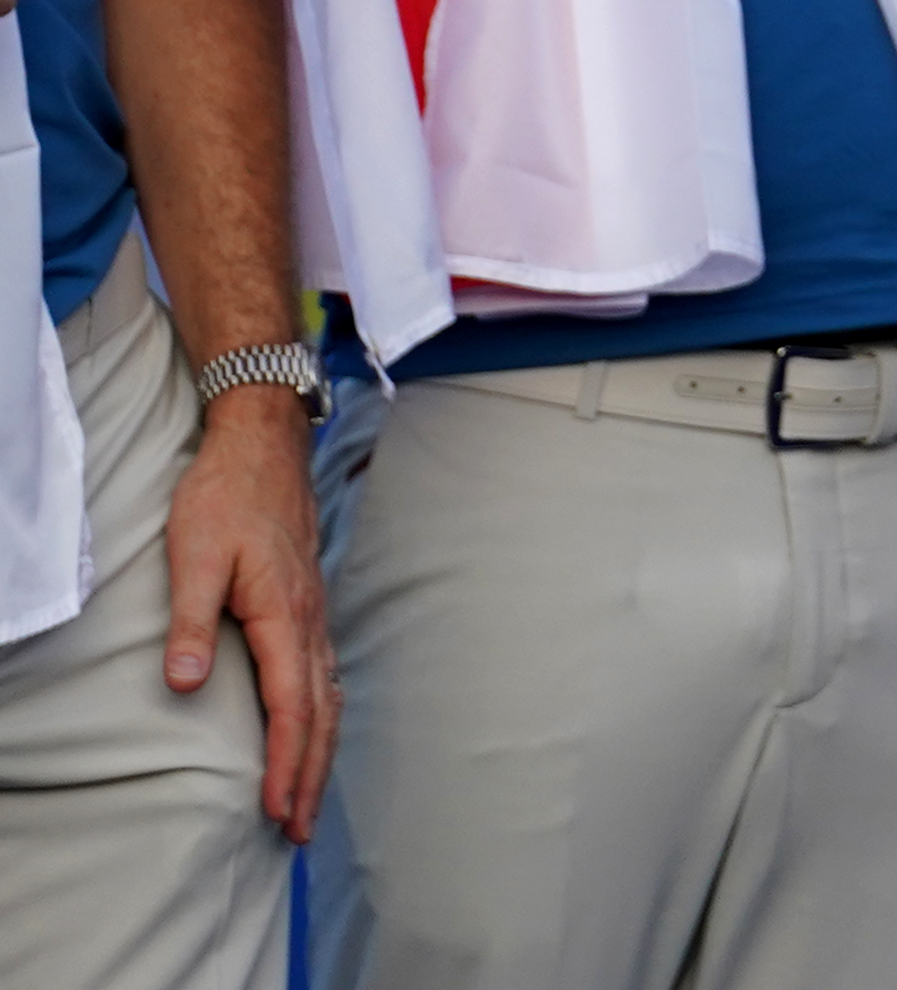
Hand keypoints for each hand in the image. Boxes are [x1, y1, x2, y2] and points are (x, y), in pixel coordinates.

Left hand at [166, 398, 329, 836]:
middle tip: (298, 830)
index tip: (277, 811)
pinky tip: (314, 734)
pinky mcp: (309, 607)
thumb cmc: (225, 498)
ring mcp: (314, 614)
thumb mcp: (192, 556)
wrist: (264, 446)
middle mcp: (309, 622)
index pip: (290, 707)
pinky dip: (323, 719)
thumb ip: (188, 622)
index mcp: (282, 615)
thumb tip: (186, 686)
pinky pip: (326, 677)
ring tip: (307, 800)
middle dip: (309, 776)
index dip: (284, 764)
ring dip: (320, 754)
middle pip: (320, 715)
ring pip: (329, 699)